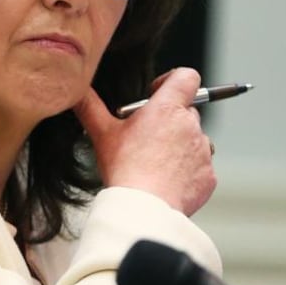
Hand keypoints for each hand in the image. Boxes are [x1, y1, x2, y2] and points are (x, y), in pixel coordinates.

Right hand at [74, 67, 216, 215]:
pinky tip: (165, 179)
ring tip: (155, 162)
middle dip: (169, 120)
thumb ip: (89, 106)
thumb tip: (77, 91)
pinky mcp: (208, 175)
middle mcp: (190, 126)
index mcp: (167, 109)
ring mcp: (202, 151)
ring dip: (179, 145)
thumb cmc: (125, 170)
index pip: (186, 77)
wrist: (145, 208)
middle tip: (145, 138)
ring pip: (194, 139)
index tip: (156, 95)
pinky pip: (199, 166)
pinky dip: (186, 170)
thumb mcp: (101, 133)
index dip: (171, 81)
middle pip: (186, 111)